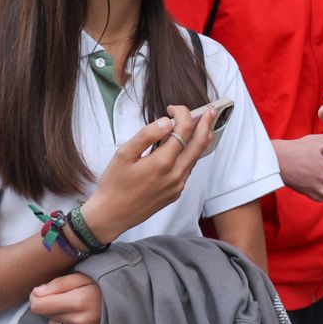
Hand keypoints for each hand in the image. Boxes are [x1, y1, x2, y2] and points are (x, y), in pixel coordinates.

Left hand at [29, 273, 101, 323]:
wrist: (132, 295)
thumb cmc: (106, 282)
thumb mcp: (84, 275)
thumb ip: (59, 283)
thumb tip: (37, 293)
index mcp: (78, 301)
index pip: (38, 306)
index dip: (36, 296)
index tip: (43, 290)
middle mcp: (81, 320)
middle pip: (46, 315)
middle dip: (51, 304)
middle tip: (67, 294)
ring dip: (61, 315)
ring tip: (78, 304)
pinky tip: (84, 314)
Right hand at [80, 106, 213, 239]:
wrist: (112, 215)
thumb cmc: (114, 184)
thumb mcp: (123, 154)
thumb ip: (146, 135)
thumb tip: (166, 121)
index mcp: (162, 163)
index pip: (183, 131)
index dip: (182, 114)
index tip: (172, 108)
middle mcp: (175, 175)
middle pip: (199, 144)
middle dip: (206, 124)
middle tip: (210, 111)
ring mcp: (178, 185)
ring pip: (196, 157)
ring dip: (200, 139)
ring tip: (202, 125)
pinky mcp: (176, 193)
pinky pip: (188, 169)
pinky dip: (190, 154)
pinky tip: (184, 147)